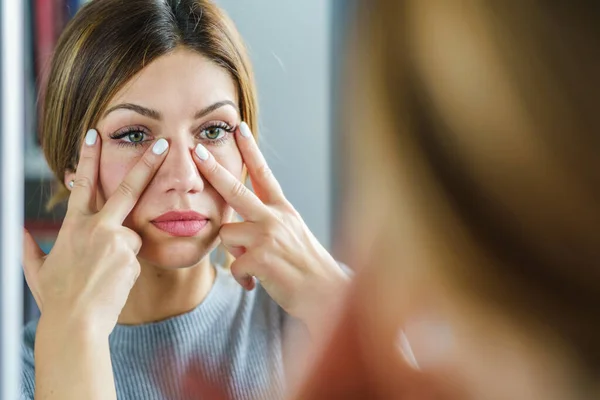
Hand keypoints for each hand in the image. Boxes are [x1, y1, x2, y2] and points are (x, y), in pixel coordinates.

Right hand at [22, 130, 168, 335]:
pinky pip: (135, 257)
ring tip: (103, 275)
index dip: (88, 158)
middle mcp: (97, 228)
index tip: (95, 134)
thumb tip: (19, 231)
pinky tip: (112, 282)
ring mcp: (117, 242)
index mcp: (73, 226)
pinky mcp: (132, 258)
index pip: (82, 184)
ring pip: (131, 235)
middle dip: (146, 164)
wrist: (75, 324)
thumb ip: (28, 247)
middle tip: (163, 143)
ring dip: (122, 250)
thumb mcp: (37, 270)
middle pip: (126, 189)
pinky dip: (126, 267)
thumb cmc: (56, 299)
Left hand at [193, 122, 349, 331]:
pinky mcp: (260, 259)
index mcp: (283, 209)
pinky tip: (257, 283)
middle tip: (196, 151)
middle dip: (213, 170)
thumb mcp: (292, 233)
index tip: (239, 128)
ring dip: (235, 251)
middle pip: (236, 189)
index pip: (264, 174)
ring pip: (227, 233)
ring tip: (256, 264)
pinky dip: (242, 278)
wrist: (326, 293)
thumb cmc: (306, 266)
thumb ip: (267, 222)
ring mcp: (267, 237)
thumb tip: (235, 225)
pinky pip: (233, 265)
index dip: (251, 150)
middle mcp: (275, 217)